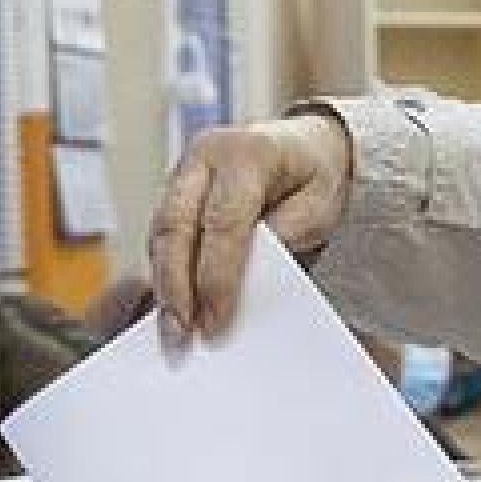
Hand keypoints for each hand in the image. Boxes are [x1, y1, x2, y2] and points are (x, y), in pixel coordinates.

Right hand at [150, 113, 351, 340]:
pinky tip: (169, 308)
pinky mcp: (175, 193)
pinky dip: (165, 274)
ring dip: (164, 286)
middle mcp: (205, 157)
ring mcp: (184, 172)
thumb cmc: (316, 177)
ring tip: (173, 332)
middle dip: (174, 286)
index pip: (223, 223)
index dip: (215, 277)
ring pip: (160, 234)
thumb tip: (243, 284)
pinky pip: (162, 237)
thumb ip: (283, 239)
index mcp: (247, 153)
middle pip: (175, 226)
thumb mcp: (320, 208)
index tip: (214, 322)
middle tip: (180, 335)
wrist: (310, 146)